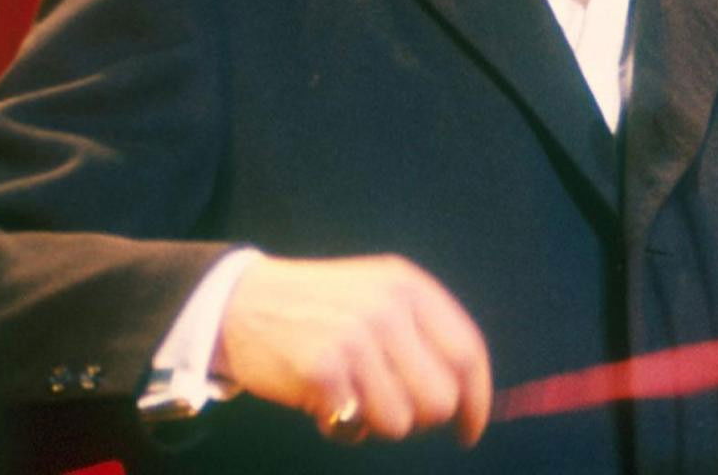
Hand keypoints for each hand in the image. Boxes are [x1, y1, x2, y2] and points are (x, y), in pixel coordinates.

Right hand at [216, 253, 491, 446]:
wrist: (240, 301)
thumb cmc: (319, 307)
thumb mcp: (379, 293)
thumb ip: (423, 332)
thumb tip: (466, 393)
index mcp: (411, 287)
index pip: (468, 352)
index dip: (477, 399)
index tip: (470, 430)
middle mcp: (389, 309)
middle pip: (440, 397)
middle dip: (422, 419)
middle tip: (393, 411)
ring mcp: (355, 337)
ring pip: (401, 421)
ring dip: (378, 424)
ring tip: (353, 400)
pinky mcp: (322, 369)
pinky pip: (355, 428)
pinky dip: (342, 429)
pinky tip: (324, 406)